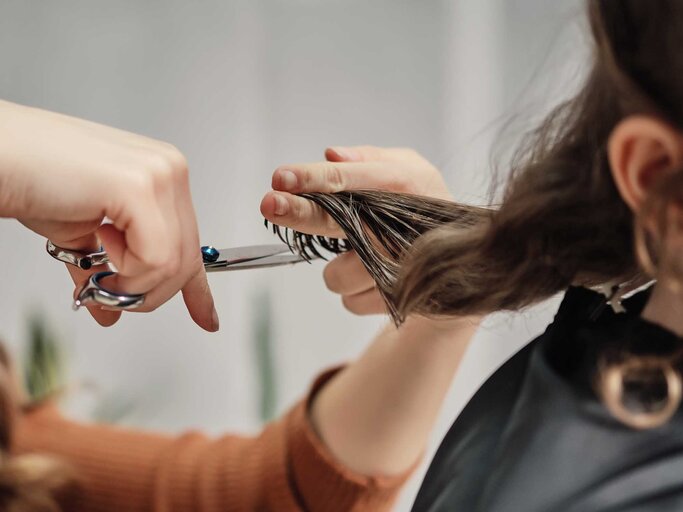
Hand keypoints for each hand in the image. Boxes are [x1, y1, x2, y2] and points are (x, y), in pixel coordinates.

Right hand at [0, 100, 216, 330]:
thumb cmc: (32, 183)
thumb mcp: (80, 237)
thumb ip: (105, 271)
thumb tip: (110, 312)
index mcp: (162, 177)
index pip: (192, 243)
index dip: (198, 289)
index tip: (207, 319)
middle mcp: (169, 170)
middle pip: (186, 260)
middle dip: (147, 292)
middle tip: (108, 292)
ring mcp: (159, 174)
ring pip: (173, 264)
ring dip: (131, 283)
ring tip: (97, 265)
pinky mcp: (140, 186)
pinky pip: (155, 257)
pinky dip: (126, 271)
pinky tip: (99, 242)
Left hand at [260, 145, 450, 314]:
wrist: (463, 268)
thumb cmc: (422, 206)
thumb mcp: (407, 169)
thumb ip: (369, 160)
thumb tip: (331, 154)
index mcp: (405, 184)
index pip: (348, 178)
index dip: (312, 178)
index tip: (280, 177)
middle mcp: (403, 226)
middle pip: (338, 221)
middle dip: (300, 213)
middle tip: (270, 204)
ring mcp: (403, 268)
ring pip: (337, 275)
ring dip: (339, 269)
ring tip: (364, 260)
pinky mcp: (400, 301)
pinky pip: (350, 301)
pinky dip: (354, 292)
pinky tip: (376, 280)